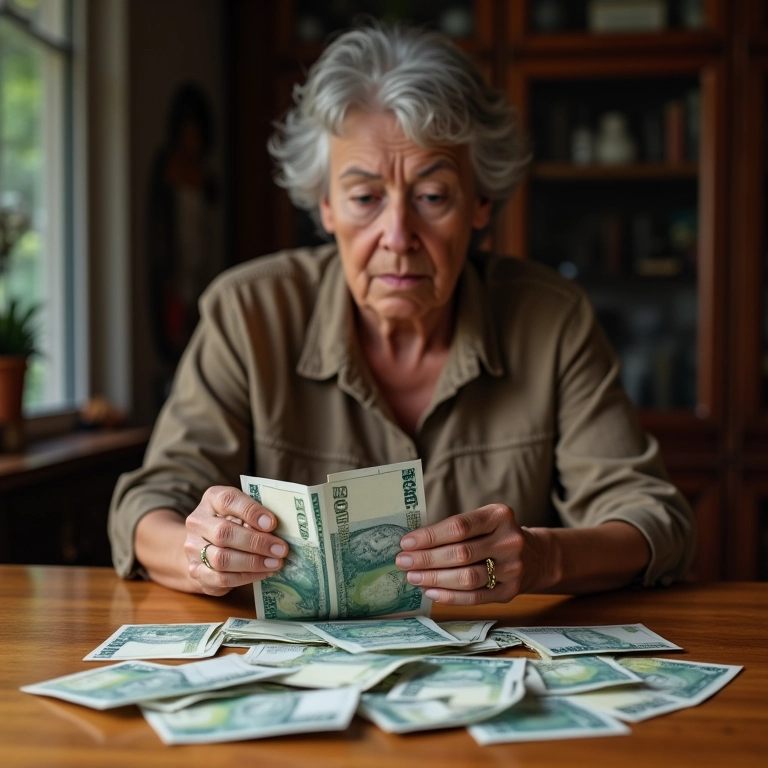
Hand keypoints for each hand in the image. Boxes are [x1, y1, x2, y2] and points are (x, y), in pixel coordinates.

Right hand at [183, 486, 287, 595]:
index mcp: (212, 499)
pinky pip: (221, 578)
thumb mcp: (244, 511)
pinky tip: (264, 572)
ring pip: (222, 559)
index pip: (228, 500)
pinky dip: (246, 577)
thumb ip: (257, 515)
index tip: (272, 523)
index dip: (251, 511)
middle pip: (224, 533)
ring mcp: (193, 548)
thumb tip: (282, 529)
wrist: (206, 545)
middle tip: (281, 549)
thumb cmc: (235, 523)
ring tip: (276, 563)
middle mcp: (198, 522)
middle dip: (256, 542)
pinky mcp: (196, 572)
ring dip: (253, 562)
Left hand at [395, 504, 541, 605]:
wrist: (534, 555)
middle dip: (426, 559)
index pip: (459, 526)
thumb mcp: (482, 521)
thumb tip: (412, 545)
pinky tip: (430, 591)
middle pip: (461, 553)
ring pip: (467, 578)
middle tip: (402, 562)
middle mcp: (510, 540)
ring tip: (412, 577)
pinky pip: (475, 597)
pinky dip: (449, 596)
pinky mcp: (511, 591)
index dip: (430, 536)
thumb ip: (453, 529)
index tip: (406, 543)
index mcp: (500, 516)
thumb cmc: (494, 535)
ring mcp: (513, 568)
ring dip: (434, 579)